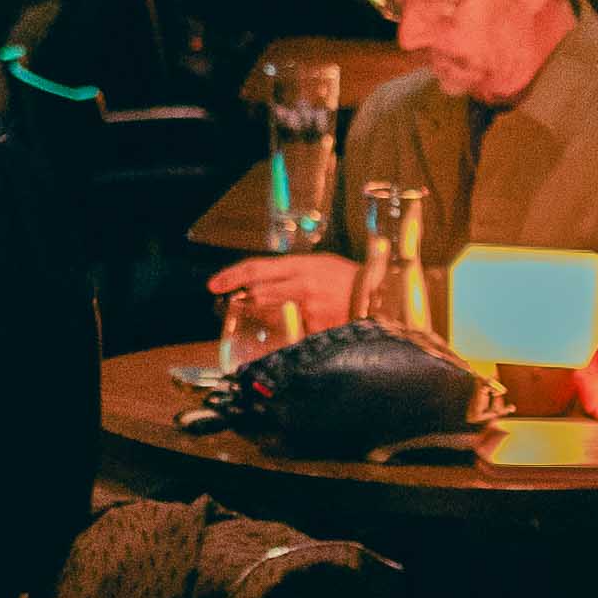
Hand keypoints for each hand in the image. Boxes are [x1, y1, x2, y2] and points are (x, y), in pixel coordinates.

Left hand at [213, 251, 359, 334]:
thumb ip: (294, 273)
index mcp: (302, 265)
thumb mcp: (321, 265)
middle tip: (238, 303)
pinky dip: (295, 332)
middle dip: (246, 300)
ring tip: (288, 313)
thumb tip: (266, 282)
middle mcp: (303, 285)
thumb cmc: (352, 280)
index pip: (257, 268)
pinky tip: (308, 327)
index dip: (231, 276)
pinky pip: (296, 332)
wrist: (382, 297)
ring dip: (271, 316)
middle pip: (259, 293)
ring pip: (274, 314)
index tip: (214, 284)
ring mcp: (310, 309)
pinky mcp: (319, 328)